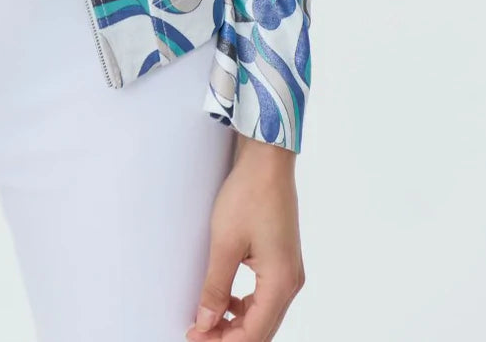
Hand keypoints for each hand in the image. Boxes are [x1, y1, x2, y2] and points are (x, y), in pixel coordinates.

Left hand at [184, 135, 305, 340]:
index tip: (194, 337)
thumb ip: (215, 287)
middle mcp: (291, 282)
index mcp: (280, 283)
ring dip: (237, 323)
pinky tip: (227, 301)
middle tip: (198, 333)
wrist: (267, 162)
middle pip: (261, 329)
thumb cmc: (249, 194)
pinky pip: (266, 297)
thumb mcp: (225, 243)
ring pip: (264, 314)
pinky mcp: (283, 261)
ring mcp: (289, 272)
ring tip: (208, 319)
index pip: (253, 334)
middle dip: (230, 336)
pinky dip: (246, 306)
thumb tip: (206, 322)